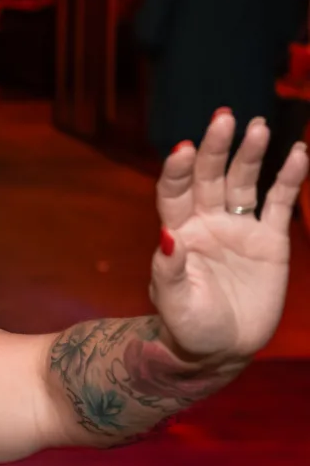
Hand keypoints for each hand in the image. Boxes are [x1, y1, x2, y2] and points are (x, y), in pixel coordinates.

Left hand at [151, 111, 308, 357]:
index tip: (183, 149)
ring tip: (258, 126)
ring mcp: (238, 227)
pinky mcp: (270, 239)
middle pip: (210, 176)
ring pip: (244, 182)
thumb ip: (168, 270)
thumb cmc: (189, 325)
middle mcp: (206, 221)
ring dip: (250, 154)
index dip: (177, 171)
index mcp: (178, 232)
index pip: (174, 192)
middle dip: (216, 148)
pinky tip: (298, 153)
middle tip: (224, 117)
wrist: (222, 348)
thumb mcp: (174, 302)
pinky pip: (279, 203)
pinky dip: (289, 178)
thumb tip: (168, 236)